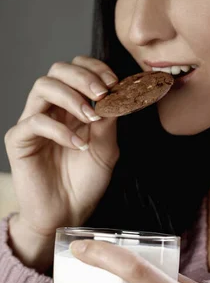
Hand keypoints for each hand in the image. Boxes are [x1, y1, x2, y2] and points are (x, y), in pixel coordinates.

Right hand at [4, 56, 119, 243]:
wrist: (67, 214)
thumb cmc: (85, 181)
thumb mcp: (106, 148)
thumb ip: (109, 121)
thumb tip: (117, 94)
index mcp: (72, 106)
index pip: (77, 69)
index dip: (95, 68)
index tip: (115, 82)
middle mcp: (51, 109)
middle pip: (58, 70)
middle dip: (83, 76)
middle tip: (102, 93)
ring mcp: (33, 122)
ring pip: (43, 86)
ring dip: (71, 97)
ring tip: (91, 117)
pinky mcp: (19, 140)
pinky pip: (35, 121)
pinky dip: (60, 130)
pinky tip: (78, 145)